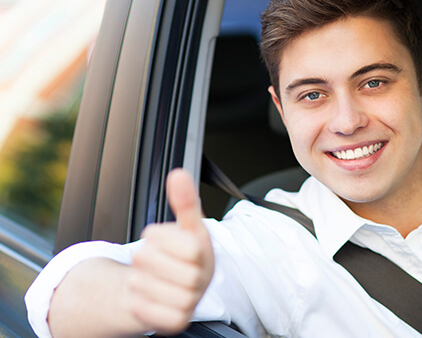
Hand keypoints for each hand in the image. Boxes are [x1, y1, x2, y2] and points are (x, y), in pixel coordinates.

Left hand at [124, 169, 214, 334]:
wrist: (168, 288)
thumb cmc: (178, 255)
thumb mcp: (183, 225)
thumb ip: (184, 200)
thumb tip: (179, 175)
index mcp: (207, 254)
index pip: (186, 245)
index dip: (162, 237)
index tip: (159, 237)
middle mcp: (203, 280)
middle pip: (155, 262)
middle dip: (145, 257)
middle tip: (151, 258)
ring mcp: (190, 303)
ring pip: (144, 285)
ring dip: (138, 279)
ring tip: (150, 277)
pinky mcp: (175, 322)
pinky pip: (144, 309)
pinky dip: (138, 301)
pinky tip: (148, 296)